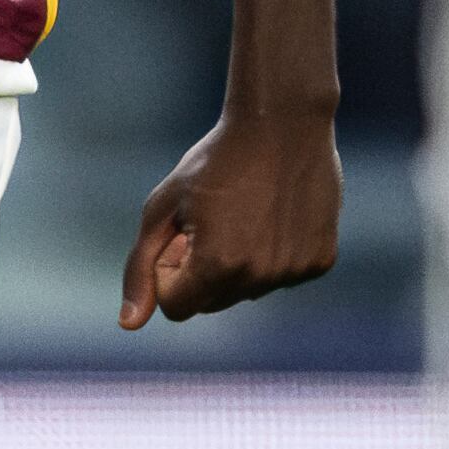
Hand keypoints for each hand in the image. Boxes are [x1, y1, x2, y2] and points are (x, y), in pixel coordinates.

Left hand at [118, 108, 341, 329]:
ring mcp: (294, 272)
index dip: (170, 270)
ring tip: (245, 212)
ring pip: (247, 290)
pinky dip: (273, 254)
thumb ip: (141, 266)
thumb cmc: (215, 162)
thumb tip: (128, 324)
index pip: (176, 307)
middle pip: (212, 302)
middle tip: (211, 219)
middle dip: (201, 270)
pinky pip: (282, 276)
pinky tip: (275, 214)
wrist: (283, 124)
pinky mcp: (320, 262)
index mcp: (216, 265)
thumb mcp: (163, 206)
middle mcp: (259, 277)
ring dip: (238, 263)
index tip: (180, 234)